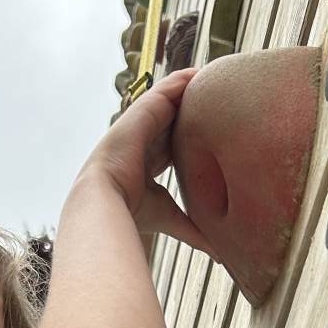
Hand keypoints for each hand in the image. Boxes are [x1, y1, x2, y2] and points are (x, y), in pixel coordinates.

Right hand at [83, 70, 214, 257]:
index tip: (212, 133)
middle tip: (219, 99)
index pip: (171, 147)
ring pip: (170, 101)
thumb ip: (195, 231)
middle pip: (172, 120)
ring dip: (190, 90)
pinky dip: (182, 80)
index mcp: (145, 166)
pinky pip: (165, 89)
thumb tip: (224, 255)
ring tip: (215, 76)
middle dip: (192, 110)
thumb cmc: (132, 214)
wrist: (104, 202)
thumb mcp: (171, 218)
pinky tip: (202, 71)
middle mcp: (142, 142)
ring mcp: (140, 125)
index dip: (189, 138)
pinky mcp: (141, 112)